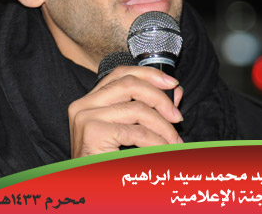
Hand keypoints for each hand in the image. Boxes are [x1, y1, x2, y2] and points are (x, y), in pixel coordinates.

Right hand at [68, 66, 183, 157]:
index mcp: (90, 100)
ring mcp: (86, 117)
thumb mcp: (132, 128)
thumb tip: (176, 92)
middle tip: (177, 117)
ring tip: (174, 141)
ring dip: (163, 126)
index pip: (122, 73)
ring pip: (138, 109)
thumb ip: (151, 108)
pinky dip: (156, 141)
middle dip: (160, 98)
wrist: (89, 188)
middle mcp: (84, 104)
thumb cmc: (109, 160)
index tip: (172, 83)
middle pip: (131, 85)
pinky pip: (137, 132)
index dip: (150, 74)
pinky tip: (163, 150)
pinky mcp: (94, 133)